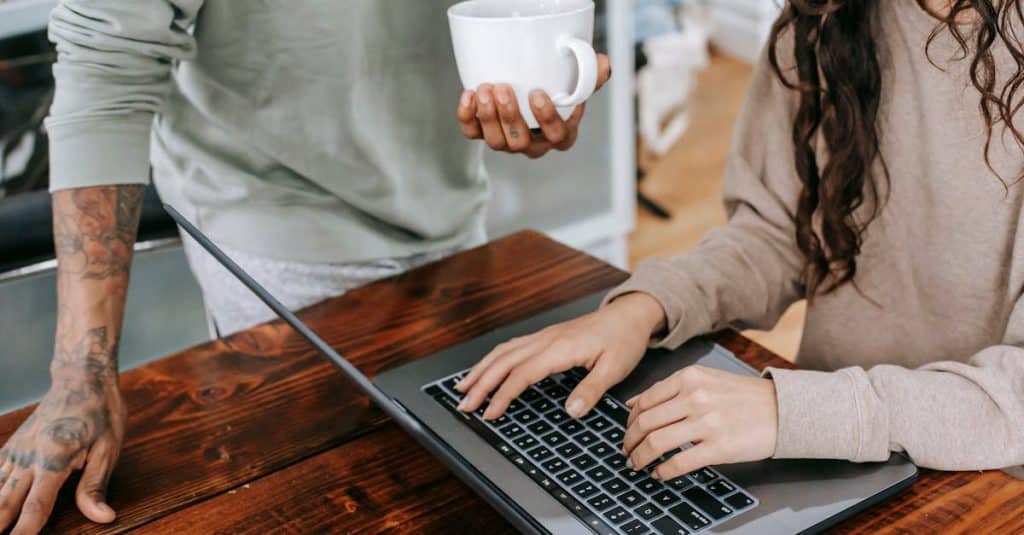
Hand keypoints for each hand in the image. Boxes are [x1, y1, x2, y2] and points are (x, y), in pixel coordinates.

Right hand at [0, 377, 125, 533]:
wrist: (82, 379)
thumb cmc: (101, 413)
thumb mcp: (109, 449)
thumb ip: (95, 486)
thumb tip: (103, 517)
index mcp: (54, 460)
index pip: (34, 508)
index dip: (23, 534)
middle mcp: (28, 457)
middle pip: (4, 504)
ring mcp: (16, 451)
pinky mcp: (11, 447)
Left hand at [456, 53, 611, 157]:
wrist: (529, 92)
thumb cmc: (557, 93)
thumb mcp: (577, 85)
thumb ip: (591, 76)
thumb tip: (602, 64)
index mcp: (560, 135)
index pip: (557, 136)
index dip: (546, 119)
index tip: (537, 94)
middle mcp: (533, 144)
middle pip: (521, 142)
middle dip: (510, 116)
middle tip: (503, 88)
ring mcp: (508, 142)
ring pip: (496, 142)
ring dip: (488, 116)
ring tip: (485, 89)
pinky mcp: (485, 135)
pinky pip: (473, 134)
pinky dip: (467, 117)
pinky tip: (469, 96)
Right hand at [456, 292, 665, 419]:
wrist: (628, 315)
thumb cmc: (623, 340)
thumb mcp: (615, 369)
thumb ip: (591, 390)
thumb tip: (571, 411)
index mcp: (560, 348)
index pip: (522, 374)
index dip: (503, 395)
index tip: (490, 414)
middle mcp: (546, 340)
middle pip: (503, 361)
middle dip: (481, 383)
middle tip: (464, 404)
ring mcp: (543, 336)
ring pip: (503, 352)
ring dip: (481, 369)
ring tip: (463, 388)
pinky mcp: (545, 337)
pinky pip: (511, 347)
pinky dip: (493, 359)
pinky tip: (486, 368)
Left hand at [622, 366, 777, 480]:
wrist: (782, 409)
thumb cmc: (743, 396)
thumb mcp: (705, 380)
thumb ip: (669, 390)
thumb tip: (632, 404)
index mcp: (689, 378)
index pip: (644, 401)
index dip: (629, 421)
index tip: (627, 432)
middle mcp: (695, 397)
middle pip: (645, 423)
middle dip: (629, 441)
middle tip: (627, 451)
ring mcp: (707, 422)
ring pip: (656, 442)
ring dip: (640, 457)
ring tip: (637, 464)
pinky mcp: (719, 447)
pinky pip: (679, 462)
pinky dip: (663, 471)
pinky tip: (659, 474)